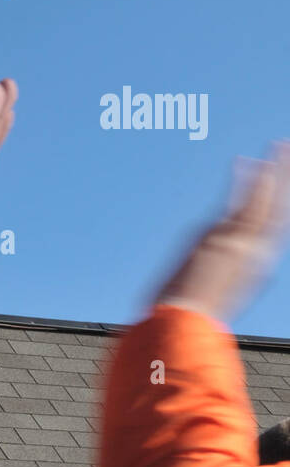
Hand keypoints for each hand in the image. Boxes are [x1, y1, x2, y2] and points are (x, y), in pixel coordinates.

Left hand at [154, 142, 289, 323]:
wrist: (186, 322)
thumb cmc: (194, 319)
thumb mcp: (211, 298)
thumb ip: (215, 277)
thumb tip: (196, 275)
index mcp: (257, 268)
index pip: (272, 228)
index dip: (278, 205)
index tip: (283, 187)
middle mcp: (255, 252)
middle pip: (275, 207)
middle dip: (283, 177)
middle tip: (287, 151)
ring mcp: (240, 242)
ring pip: (263, 198)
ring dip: (272, 169)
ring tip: (280, 144)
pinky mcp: (223, 235)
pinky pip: (238, 201)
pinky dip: (243, 180)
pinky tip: (245, 160)